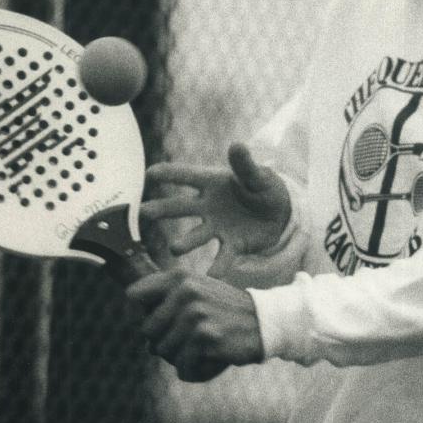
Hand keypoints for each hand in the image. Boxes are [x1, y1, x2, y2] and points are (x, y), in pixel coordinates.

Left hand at [127, 268, 263, 382]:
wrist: (265, 323)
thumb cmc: (225, 311)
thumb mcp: (197, 291)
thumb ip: (165, 297)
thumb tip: (134, 322)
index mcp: (179, 277)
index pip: (133, 295)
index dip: (139, 314)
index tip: (156, 324)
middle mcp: (185, 291)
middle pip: (146, 332)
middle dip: (164, 343)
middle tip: (190, 340)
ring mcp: (195, 313)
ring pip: (163, 352)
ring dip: (181, 358)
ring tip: (204, 348)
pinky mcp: (205, 336)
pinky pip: (183, 367)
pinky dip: (195, 371)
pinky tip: (212, 360)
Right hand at [140, 144, 290, 277]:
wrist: (279, 212)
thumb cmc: (263, 187)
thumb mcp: (258, 175)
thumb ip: (246, 165)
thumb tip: (237, 145)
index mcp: (212, 182)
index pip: (186, 176)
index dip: (169, 173)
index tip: (149, 173)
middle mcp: (208, 206)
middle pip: (181, 207)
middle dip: (162, 210)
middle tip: (143, 213)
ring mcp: (217, 227)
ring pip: (197, 235)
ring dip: (186, 242)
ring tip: (175, 248)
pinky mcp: (233, 245)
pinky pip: (223, 256)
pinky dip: (218, 266)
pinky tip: (212, 276)